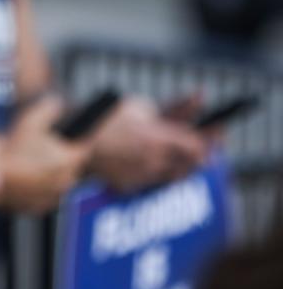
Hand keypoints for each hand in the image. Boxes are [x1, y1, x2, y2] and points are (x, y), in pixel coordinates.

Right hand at [0, 97, 90, 212]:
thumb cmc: (14, 150)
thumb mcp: (32, 121)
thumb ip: (50, 109)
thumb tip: (57, 104)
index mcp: (70, 160)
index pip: (85, 148)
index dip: (78, 140)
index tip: (70, 136)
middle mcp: (67, 181)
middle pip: (72, 166)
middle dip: (61, 156)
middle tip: (42, 148)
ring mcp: (54, 196)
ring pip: (59, 181)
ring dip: (50, 173)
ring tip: (30, 162)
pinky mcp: (41, 207)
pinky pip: (45, 195)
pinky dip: (38, 188)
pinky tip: (23, 177)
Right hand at [89, 96, 208, 191]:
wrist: (72, 140)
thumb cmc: (104, 118)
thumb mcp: (139, 106)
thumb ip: (169, 109)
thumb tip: (196, 102)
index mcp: (157, 138)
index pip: (196, 146)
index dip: (209, 141)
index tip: (216, 135)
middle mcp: (153, 161)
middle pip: (189, 165)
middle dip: (198, 157)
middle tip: (204, 150)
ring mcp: (140, 176)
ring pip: (172, 177)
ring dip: (179, 167)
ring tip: (179, 158)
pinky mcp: (127, 187)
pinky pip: (149, 183)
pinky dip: (154, 174)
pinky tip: (150, 164)